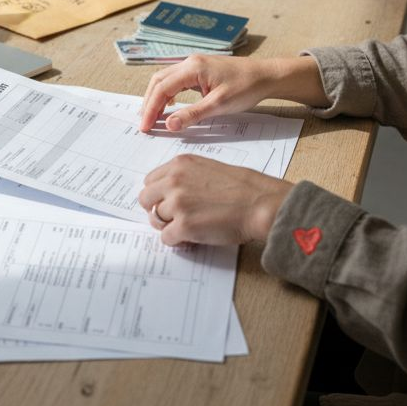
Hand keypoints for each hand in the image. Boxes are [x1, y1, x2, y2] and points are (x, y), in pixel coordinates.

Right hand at [138, 56, 271, 132]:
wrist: (266, 76)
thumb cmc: (246, 87)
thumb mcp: (219, 105)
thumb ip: (192, 114)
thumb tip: (169, 124)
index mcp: (193, 67)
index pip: (162, 88)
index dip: (151, 109)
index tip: (146, 127)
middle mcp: (190, 62)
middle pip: (159, 81)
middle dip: (149, 103)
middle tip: (146, 124)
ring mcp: (195, 64)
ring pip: (166, 80)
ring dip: (157, 98)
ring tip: (153, 117)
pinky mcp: (200, 70)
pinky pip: (177, 80)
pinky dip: (168, 94)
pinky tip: (170, 106)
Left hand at [138, 154, 292, 245]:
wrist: (260, 204)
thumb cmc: (243, 188)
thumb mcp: (208, 168)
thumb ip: (185, 177)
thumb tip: (169, 194)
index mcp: (180, 164)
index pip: (150, 180)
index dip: (158, 194)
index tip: (167, 202)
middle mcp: (174, 181)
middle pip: (146, 199)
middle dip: (156, 210)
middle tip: (172, 218)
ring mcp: (177, 204)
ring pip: (155, 219)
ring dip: (169, 225)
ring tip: (189, 226)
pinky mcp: (183, 226)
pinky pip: (166, 238)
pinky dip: (177, 240)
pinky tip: (192, 237)